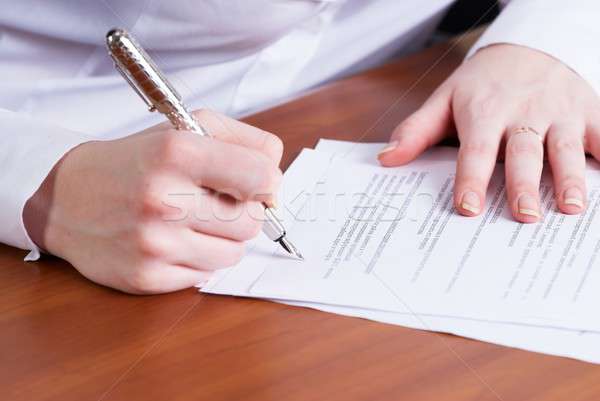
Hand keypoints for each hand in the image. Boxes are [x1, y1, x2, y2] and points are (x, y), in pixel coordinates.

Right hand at [24, 110, 282, 293]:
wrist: (67, 198)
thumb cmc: (136, 162)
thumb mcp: (185, 128)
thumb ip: (244, 141)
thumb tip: (277, 178)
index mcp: (178, 152)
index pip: (261, 177)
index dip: (266, 182)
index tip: (255, 184)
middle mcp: (164, 198)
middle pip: (251, 222)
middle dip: (242, 212)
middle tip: (217, 203)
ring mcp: (153, 242)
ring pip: (234, 253)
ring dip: (222, 239)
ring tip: (193, 221)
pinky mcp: (146, 277)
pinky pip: (205, 276)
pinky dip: (197, 260)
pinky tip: (173, 242)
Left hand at [379, 44, 599, 221]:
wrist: (529, 47)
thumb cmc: (482, 83)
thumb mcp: (445, 99)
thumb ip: (417, 130)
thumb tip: (386, 159)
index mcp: (484, 111)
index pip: (476, 150)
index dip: (471, 179)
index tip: (467, 208)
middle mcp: (523, 112)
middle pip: (523, 151)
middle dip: (524, 184)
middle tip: (523, 215)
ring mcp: (559, 111)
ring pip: (565, 146)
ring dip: (570, 177)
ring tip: (571, 207)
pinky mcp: (588, 111)